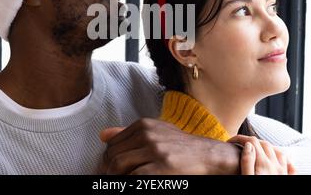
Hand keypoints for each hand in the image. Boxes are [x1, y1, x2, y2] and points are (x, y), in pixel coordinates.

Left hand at [100, 118, 240, 174]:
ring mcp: (154, 151)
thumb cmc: (180, 147)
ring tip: (118, 183)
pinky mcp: (161, 167)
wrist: (207, 155)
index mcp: (143, 126)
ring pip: (118, 166)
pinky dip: (128, 182)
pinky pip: (133, 177)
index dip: (105, 161)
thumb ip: (128, 134)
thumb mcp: (156, 133)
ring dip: (114, 178)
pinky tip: (135, 183)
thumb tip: (103, 135)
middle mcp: (147, 135)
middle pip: (112, 155)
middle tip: (108, 180)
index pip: (112, 144)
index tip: (106, 172)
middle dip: (107, 171)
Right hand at [228, 135, 295, 174]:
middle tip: (242, 144)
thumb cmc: (253, 192)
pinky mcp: (287, 178)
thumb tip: (248, 145)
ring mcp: (283, 172)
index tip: (231, 141)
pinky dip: (286, 160)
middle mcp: (275, 165)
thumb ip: (247, 162)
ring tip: (259, 149)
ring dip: (268, 147)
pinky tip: (283, 161)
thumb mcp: (246, 178)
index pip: (252, 142)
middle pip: (264, 144)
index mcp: (263, 163)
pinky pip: (291, 166)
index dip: (240, 138)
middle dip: (252, 141)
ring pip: (278, 152)